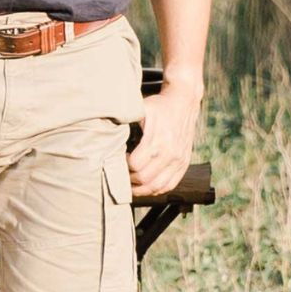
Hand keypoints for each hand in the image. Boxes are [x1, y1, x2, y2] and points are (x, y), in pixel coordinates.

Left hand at [127, 82, 201, 197]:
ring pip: (157, 186)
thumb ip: (125, 120)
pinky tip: (146, 185)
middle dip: (129, 179)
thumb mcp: (140, 108)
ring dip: (141, 189)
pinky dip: (156, 189)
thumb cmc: (158, 105)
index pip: (135, 165)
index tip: (117, 159)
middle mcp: (170, 153)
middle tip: (120, 172)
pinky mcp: (184, 163)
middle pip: (144, 178)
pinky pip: (170, 185)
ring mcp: (179, 160)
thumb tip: (106, 129)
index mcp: (158, 140)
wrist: (184, 102)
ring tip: (130, 184)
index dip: (122, 165)